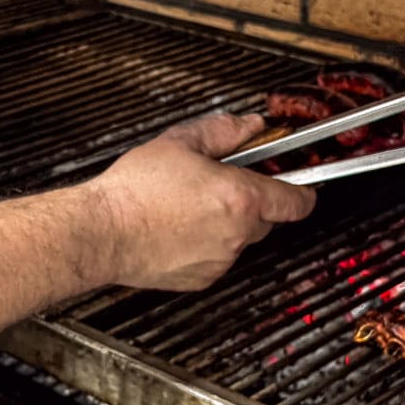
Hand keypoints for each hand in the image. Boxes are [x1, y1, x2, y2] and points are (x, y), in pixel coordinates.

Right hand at [91, 113, 316, 289]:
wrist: (102, 232)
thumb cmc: (134, 191)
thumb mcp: (180, 142)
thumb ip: (224, 131)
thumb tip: (250, 125)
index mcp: (240, 198)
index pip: (296, 201)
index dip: (303, 191)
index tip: (302, 186)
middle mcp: (236, 234)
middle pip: (266, 219)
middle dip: (250, 202)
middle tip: (218, 185)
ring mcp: (220, 260)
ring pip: (239, 239)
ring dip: (225, 224)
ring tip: (187, 206)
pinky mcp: (201, 279)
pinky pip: (216, 258)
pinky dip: (205, 244)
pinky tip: (177, 228)